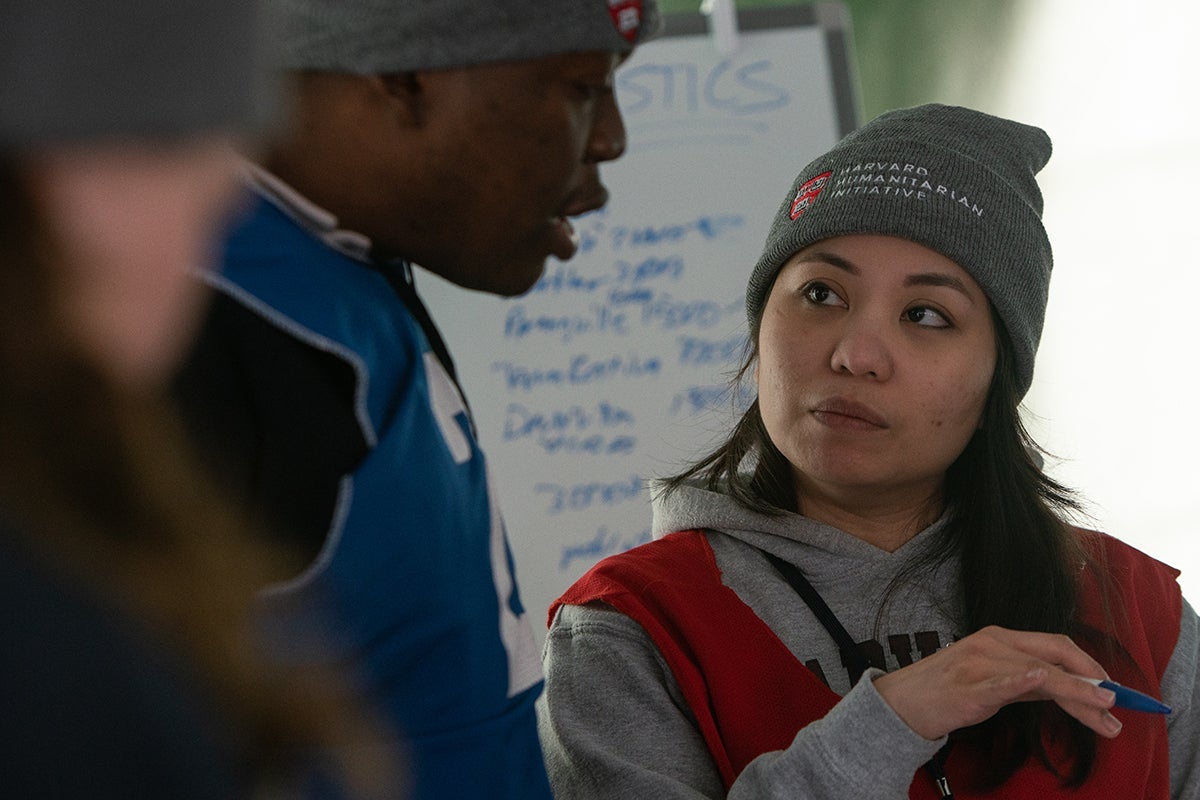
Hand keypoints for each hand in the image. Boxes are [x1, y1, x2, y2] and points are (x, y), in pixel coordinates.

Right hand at [872, 625, 1121, 740]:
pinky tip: (1039, 679)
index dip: (1090, 665)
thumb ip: (1028, 681)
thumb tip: (1067, 688)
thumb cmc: (946, 692)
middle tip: (1116, 706)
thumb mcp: (992, 679)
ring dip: (1075, 694)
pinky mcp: (967, 686)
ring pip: (1039, 673)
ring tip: (1101, 711)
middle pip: (1054, 655)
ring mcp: (979, 663)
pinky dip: (1021, 680)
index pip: (1055, 645)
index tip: (1112, 688)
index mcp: (1000, 638)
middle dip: (1091, 680)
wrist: (903, 703)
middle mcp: (992, 643)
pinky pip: (1000, 682)